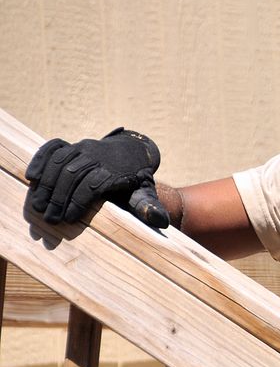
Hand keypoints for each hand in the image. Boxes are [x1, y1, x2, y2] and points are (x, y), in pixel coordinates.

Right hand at [26, 127, 167, 227]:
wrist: (133, 152)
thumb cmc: (135, 180)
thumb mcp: (145, 193)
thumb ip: (148, 207)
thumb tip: (161, 221)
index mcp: (115, 171)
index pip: (93, 185)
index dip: (79, 202)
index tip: (68, 220)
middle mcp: (98, 157)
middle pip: (73, 175)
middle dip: (59, 197)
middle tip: (50, 219)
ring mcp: (84, 147)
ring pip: (60, 162)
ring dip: (46, 184)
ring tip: (38, 206)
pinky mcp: (73, 144)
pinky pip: (53, 147)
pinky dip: (40, 160)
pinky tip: (32, 177)